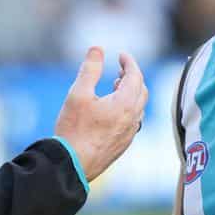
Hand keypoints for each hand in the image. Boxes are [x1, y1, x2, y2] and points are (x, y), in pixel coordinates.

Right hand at [54, 47, 147, 181]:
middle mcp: (132, 119)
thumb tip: (97, 49)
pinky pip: (133, 121)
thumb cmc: (74, 129)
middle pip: (141, 91)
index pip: (135, 76)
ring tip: (114, 87)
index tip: (121, 55)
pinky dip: (128, 109)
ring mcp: (129, 134)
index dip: (129, 62)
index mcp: (124, 104)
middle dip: (133, 77)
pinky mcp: (123, 145)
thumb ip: (90, 69)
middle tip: (119, 69)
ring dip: (131, 93)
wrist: (72, 165)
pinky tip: (112, 111)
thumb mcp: (78, 94)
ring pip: (139, 107)